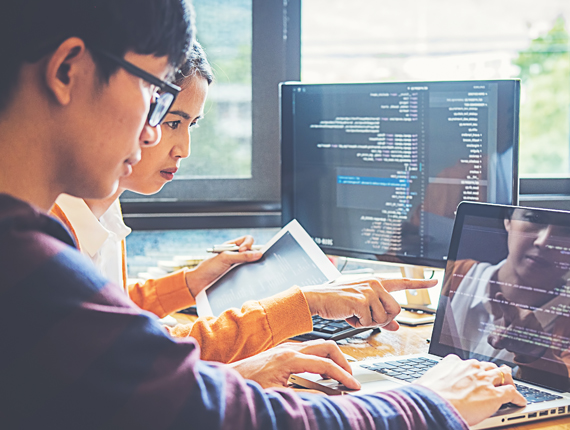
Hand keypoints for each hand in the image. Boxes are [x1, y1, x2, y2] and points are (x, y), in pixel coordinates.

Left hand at [185, 235, 262, 297]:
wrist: (199, 283)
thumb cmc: (208, 267)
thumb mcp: (225, 258)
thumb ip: (242, 256)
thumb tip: (259, 254)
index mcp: (232, 246)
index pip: (247, 240)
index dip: (248, 244)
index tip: (242, 250)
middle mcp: (236, 255)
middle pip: (252, 251)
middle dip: (252, 255)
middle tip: (245, 261)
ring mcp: (237, 265)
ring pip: (251, 263)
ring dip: (250, 266)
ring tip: (243, 270)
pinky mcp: (237, 276)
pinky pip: (248, 273)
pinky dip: (249, 274)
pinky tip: (245, 277)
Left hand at [228, 339, 359, 389]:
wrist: (231, 378)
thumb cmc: (250, 385)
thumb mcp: (280, 395)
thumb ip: (305, 394)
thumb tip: (326, 396)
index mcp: (290, 359)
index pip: (326, 365)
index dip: (343, 376)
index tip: (353, 386)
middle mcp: (290, 349)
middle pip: (327, 347)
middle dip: (343, 362)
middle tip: (350, 378)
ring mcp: (287, 347)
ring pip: (319, 346)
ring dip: (332, 359)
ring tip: (339, 377)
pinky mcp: (283, 350)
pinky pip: (310, 350)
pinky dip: (321, 359)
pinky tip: (320, 374)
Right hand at [301, 277, 436, 330]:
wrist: (317, 298)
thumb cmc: (338, 301)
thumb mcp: (361, 307)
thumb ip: (380, 314)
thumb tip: (395, 326)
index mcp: (376, 283)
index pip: (402, 282)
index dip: (420, 284)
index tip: (435, 281)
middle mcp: (375, 284)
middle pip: (396, 310)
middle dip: (382, 319)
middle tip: (365, 317)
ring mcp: (369, 291)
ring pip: (384, 318)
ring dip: (369, 322)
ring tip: (355, 314)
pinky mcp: (361, 300)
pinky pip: (370, 322)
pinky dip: (359, 324)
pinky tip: (349, 315)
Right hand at [415, 355, 525, 425]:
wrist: (432, 405)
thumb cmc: (426, 396)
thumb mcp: (429, 380)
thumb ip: (437, 378)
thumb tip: (431, 383)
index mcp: (454, 362)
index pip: (470, 363)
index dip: (476, 370)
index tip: (476, 374)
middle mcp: (471, 367)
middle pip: (489, 366)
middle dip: (493, 373)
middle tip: (495, 380)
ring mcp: (484, 380)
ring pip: (503, 374)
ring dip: (507, 381)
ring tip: (510, 386)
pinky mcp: (494, 394)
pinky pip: (512, 392)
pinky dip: (518, 397)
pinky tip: (519, 402)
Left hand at [487, 292, 546, 361]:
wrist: (531, 338)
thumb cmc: (511, 332)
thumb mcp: (499, 334)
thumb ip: (492, 338)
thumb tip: (497, 343)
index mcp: (512, 310)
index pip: (506, 306)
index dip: (502, 300)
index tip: (498, 295)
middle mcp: (525, 315)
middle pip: (512, 332)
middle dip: (505, 340)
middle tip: (502, 342)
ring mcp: (536, 324)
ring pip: (520, 341)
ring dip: (513, 347)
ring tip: (513, 343)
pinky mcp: (543, 335)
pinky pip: (530, 347)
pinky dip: (523, 351)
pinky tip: (523, 346)